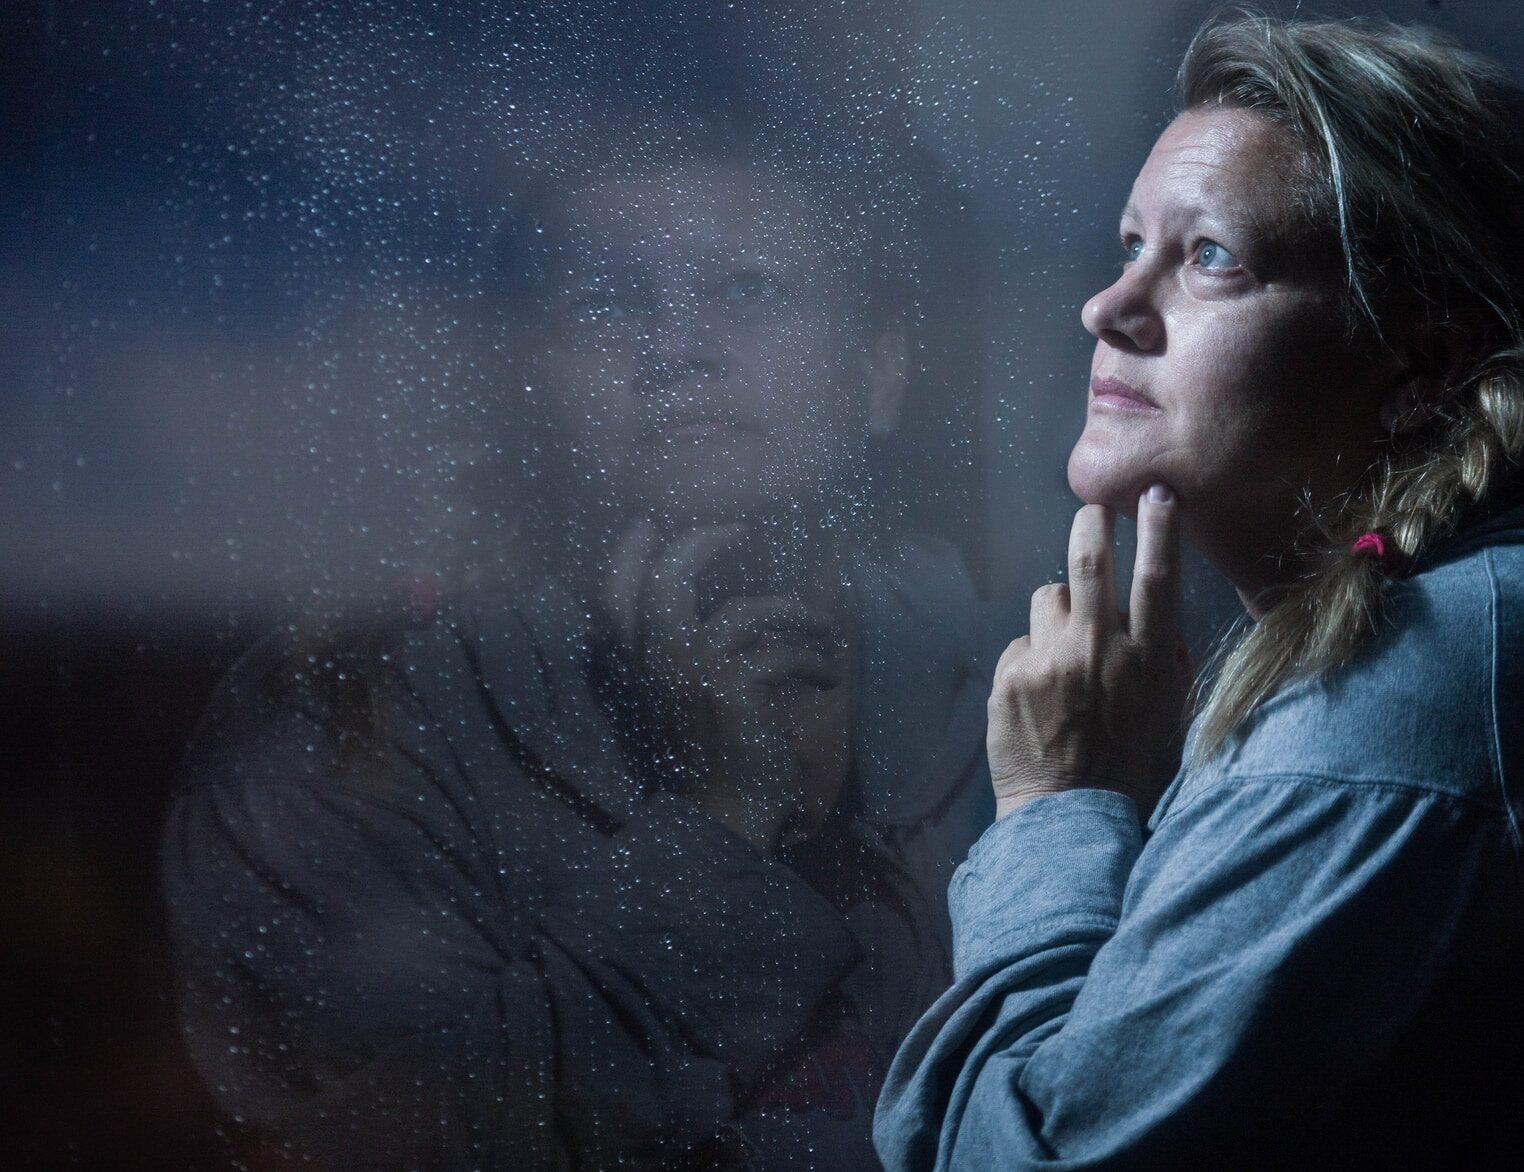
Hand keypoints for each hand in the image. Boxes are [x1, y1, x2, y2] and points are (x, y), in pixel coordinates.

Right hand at [602, 520, 850, 850]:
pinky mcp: (734, 687)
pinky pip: (782, 651)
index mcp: (636, 669)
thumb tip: (716, 612)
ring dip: (793, 613)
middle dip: (702, 543)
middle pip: (667, 578)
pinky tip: (829, 672)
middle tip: (736, 531)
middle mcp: (656, 664)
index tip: (648, 526)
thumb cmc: (708, 762)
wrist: (724, 818)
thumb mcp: (681, 703)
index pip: (612, 597)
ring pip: (743, 610)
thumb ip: (682, 658)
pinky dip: (813, 658)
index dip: (626, 554)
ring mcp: (693, 672)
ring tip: (821, 627)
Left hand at [987, 487, 1193, 819]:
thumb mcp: (1172, 719)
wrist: (1069, 819)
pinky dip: (1030, 660)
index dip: (1160, 528)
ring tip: (1061, 656)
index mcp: (1148, 659)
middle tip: (1094, 511)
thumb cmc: (1128, 771)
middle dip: (1092, 523)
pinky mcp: (1011, 675)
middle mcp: (1100, 649)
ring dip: (1056, 614)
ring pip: (1048, 596)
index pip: (1158, 576)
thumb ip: (1169, 665)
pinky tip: (1037, 698)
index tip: (1157, 494)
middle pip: (1090, 558)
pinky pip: (1021, 643)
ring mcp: (1051, 659)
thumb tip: (1160, 628)